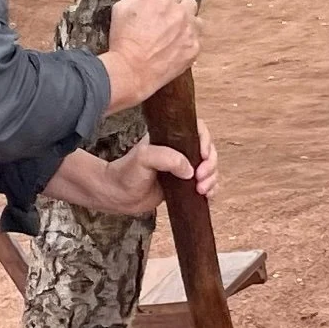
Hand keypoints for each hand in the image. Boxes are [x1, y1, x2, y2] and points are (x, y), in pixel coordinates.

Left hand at [45, 123, 217, 219]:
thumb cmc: (126, 173)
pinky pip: (205, 185)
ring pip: (209, 170)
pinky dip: (211, 190)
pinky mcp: (184, 186)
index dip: (206, 141)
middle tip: (200, 178)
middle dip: (210, 166)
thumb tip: (190, 170)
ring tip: (201, 190)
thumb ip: (167, 158)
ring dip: (212, 179)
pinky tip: (206, 196)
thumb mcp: (144, 158)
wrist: (117, 195)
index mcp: (171, 138)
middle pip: (208, 152)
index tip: (203, 156)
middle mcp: (180, 152)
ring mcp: (183, 169)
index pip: (198, 131)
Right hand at [100, 0, 199, 111]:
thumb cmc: (123, 40)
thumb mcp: (122, 8)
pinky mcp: (193, 48)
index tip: (161, 8)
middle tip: (168, 21)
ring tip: (174, 36)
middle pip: (189, 2)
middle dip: (180, 9)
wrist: (130, 70)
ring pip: (197, 21)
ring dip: (188, 25)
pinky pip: (196, 41)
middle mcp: (179, 12)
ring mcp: (189, 30)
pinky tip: (175, 49)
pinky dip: (187, 44)